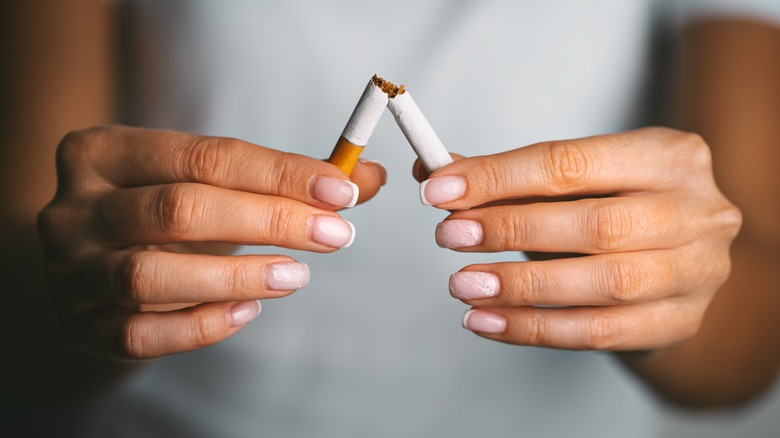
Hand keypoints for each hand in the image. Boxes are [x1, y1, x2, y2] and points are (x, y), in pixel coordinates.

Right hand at [37, 125, 383, 358]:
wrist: (100, 265)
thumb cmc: (169, 215)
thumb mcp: (214, 184)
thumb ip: (288, 179)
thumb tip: (368, 176)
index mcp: (102, 151)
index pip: (204, 155)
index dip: (279, 173)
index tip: (341, 190)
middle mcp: (72, 208)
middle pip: (179, 209)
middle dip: (269, 221)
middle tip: (334, 235)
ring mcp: (67, 270)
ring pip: (149, 275)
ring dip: (236, 275)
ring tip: (298, 277)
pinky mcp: (78, 325)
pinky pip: (138, 335)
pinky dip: (200, 325)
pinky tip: (250, 311)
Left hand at [416, 127, 740, 350]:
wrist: (675, 264)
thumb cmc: (612, 210)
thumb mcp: (571, 181)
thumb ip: (505, 176)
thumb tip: (433, 172)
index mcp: (667, 154)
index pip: (570, 163)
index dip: (498, 177)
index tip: (439, 190)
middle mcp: (696, 210)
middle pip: (594, 224)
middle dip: (510, 229)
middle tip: (449, 235)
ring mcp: (697, 271)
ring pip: (602, 284)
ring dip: (520, 286)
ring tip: (463, 285)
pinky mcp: (679, 322)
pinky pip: (598, 332)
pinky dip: (534, 328)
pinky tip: (487, 321)